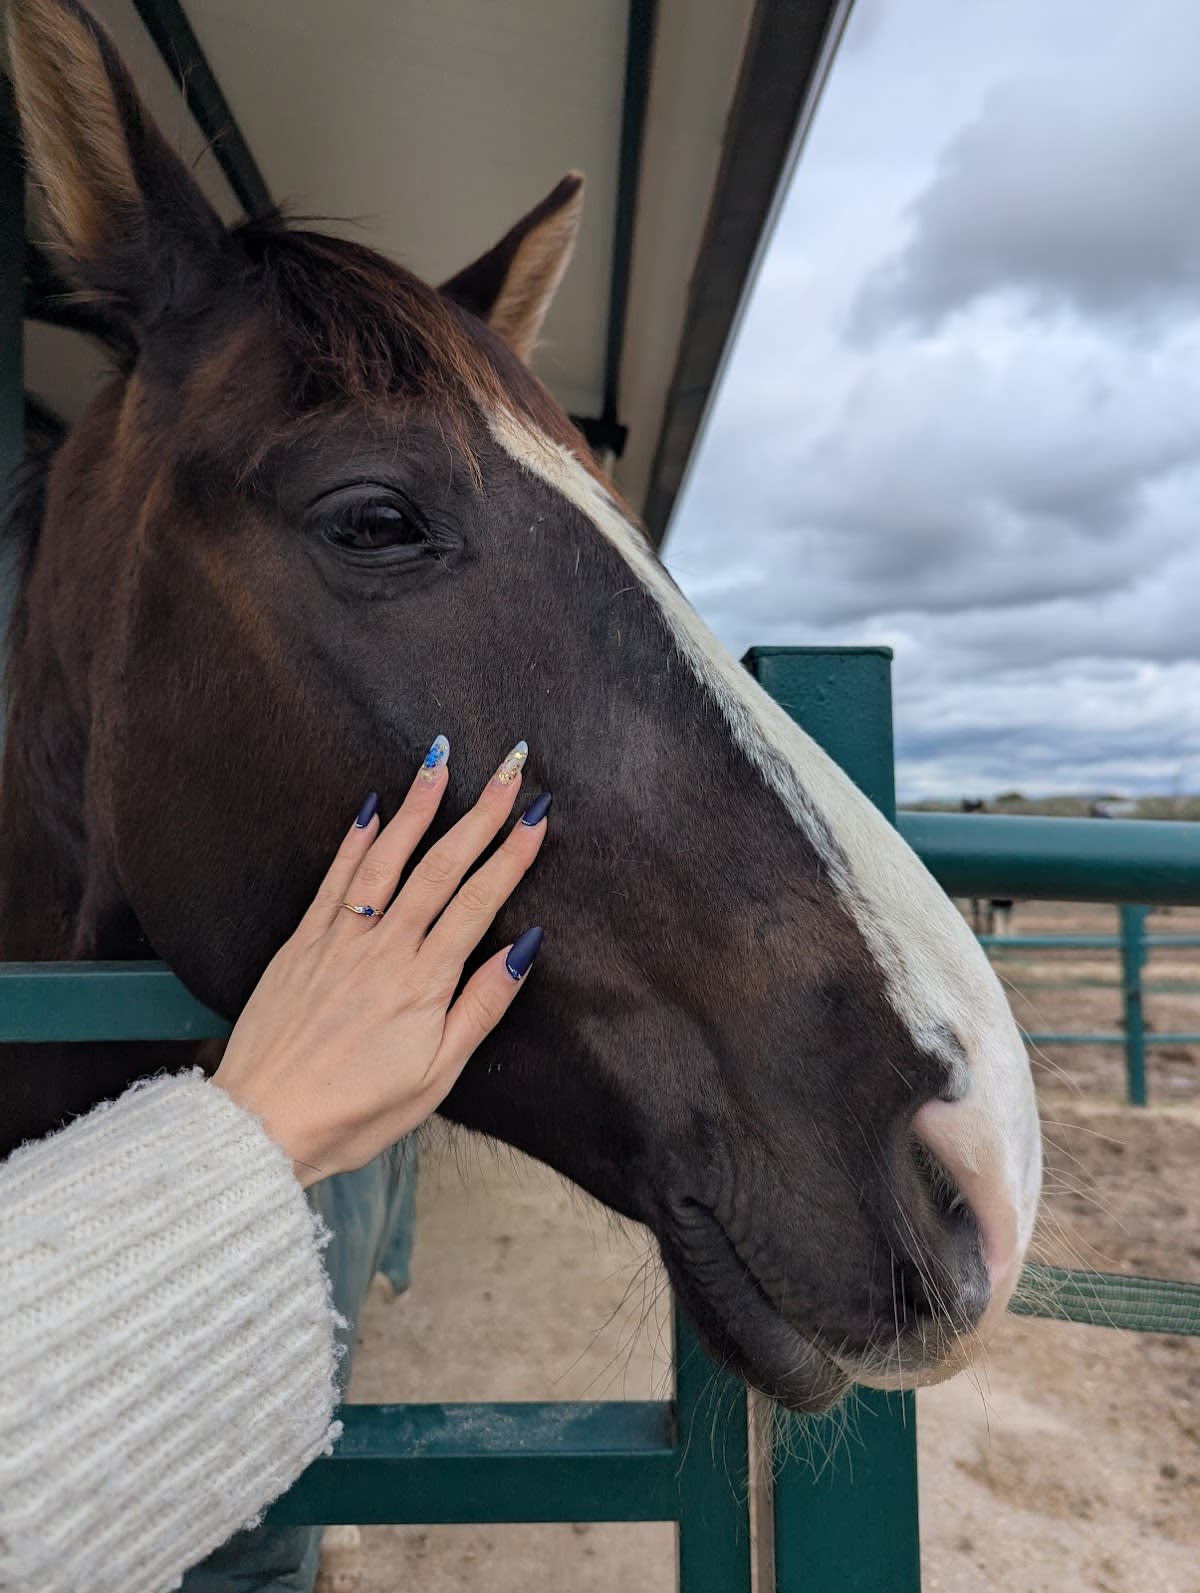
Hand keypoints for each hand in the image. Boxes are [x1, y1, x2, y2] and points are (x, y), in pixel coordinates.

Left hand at [211, 738, 547, 1185]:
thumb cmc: (354, 1113)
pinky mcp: (302, 943)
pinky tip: (375, 807)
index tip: (538, 815)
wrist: (261, 1124)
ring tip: (443, 763)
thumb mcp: (436, 1077)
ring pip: (387, 859)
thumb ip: (481, 1008)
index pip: (479, 901)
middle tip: (510, 770)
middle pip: (441, 867)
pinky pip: (335, 879)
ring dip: (419, 808)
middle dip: (481, 814)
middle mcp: (383, 949)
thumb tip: (523, 950)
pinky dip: (357, 839)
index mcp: (423, 983)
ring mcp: (339, 940)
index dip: (513, 854)